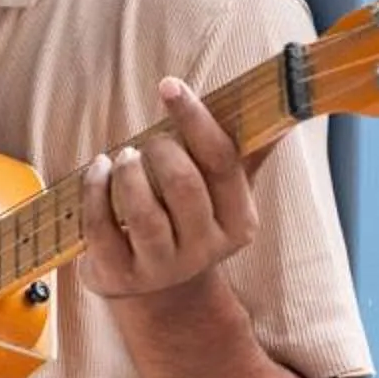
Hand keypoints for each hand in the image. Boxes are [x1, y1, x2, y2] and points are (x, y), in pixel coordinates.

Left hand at [76, 78, 267, 300]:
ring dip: (127, 171)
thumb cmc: (189, 219)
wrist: (160, 291)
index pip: (221, 160)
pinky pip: (101, 227)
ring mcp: (161, 267)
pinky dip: (94, 189)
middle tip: (150, 143)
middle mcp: (205, 249)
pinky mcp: (120, 275)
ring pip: (142, 211)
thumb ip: (246, 150)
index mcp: (240, 221)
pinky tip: (99, 169)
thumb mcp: (222, 192)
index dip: (194, 119)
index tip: (169, 85)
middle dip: (160, 150)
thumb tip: (284, 100)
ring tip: (123, 157)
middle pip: (183, 184)